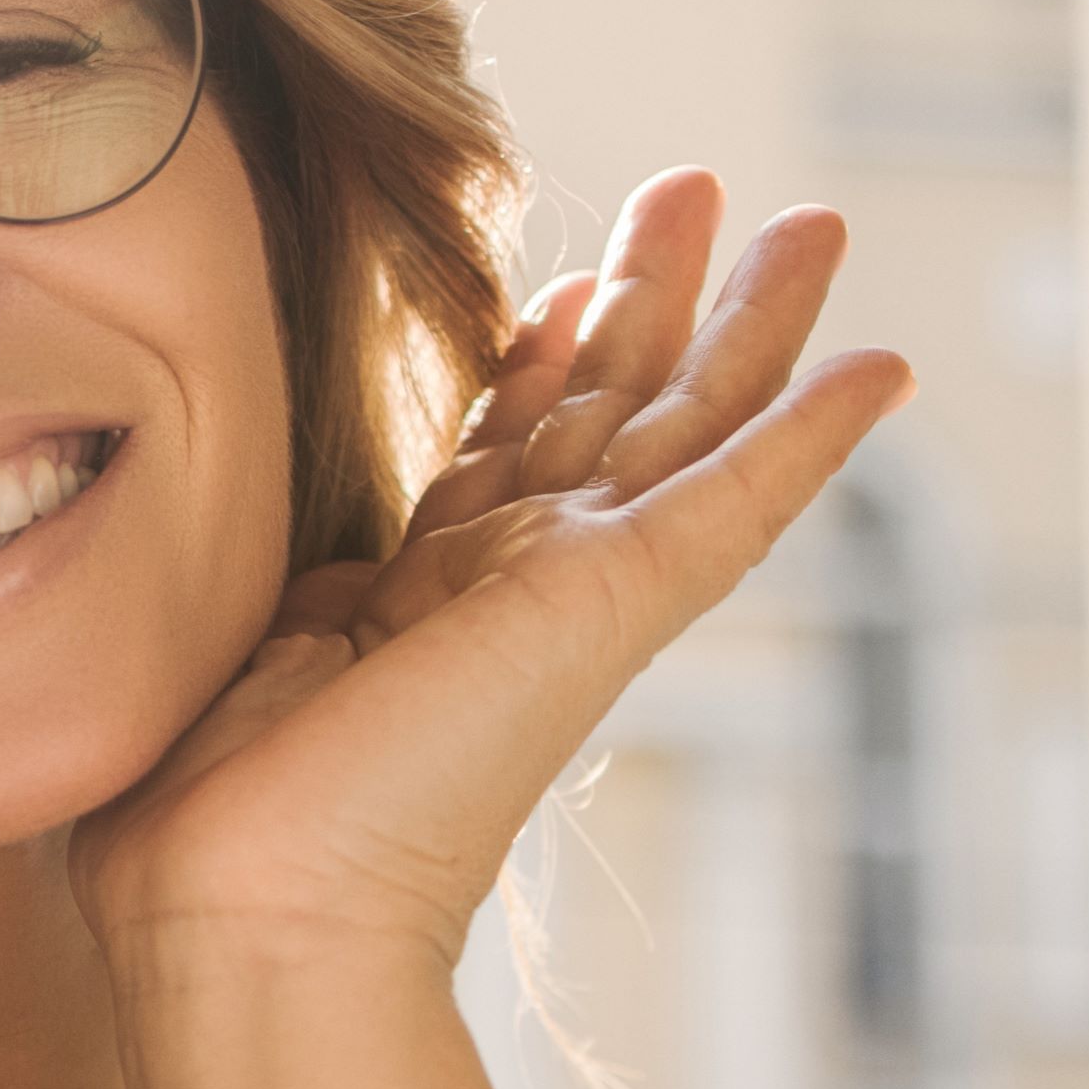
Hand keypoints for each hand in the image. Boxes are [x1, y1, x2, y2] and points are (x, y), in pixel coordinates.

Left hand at [73, 168, 909, 983]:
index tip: (559, 289)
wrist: (246, 899)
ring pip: (685, 428)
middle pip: (611, 413)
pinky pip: (738, 502)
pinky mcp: (619, 603)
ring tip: (806, 219)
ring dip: (748, 323)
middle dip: (655, 297)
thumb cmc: (204, 807)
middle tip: (701, 189)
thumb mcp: (246, 646)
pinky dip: (812, 436)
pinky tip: (883, 370)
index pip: (502, 457)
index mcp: (418, 603)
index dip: (537, 364)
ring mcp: (574, 595)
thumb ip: (300, 592)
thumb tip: (308, 580)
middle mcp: (508, 591)